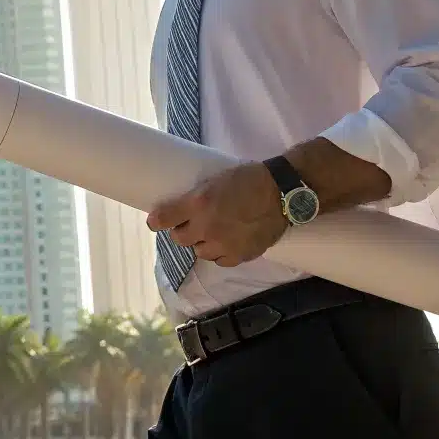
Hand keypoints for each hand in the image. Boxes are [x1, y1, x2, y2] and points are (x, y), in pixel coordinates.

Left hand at [146, 162, 286, 267]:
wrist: (282, 192)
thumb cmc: (250, 178)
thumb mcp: (217, 179)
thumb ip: (199, 196)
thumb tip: (185, 206)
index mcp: (199, 203)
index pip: (166, 218)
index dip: (158, 220)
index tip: (155, 221)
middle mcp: (207, 227)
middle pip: (181, 239)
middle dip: (183, 232)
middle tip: (190, 224)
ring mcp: (223, 244)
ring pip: (200, 252)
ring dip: (202, 243)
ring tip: (212, 233)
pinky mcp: (240, 255)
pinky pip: (221, 261)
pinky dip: (220, 253)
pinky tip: (226, 244)